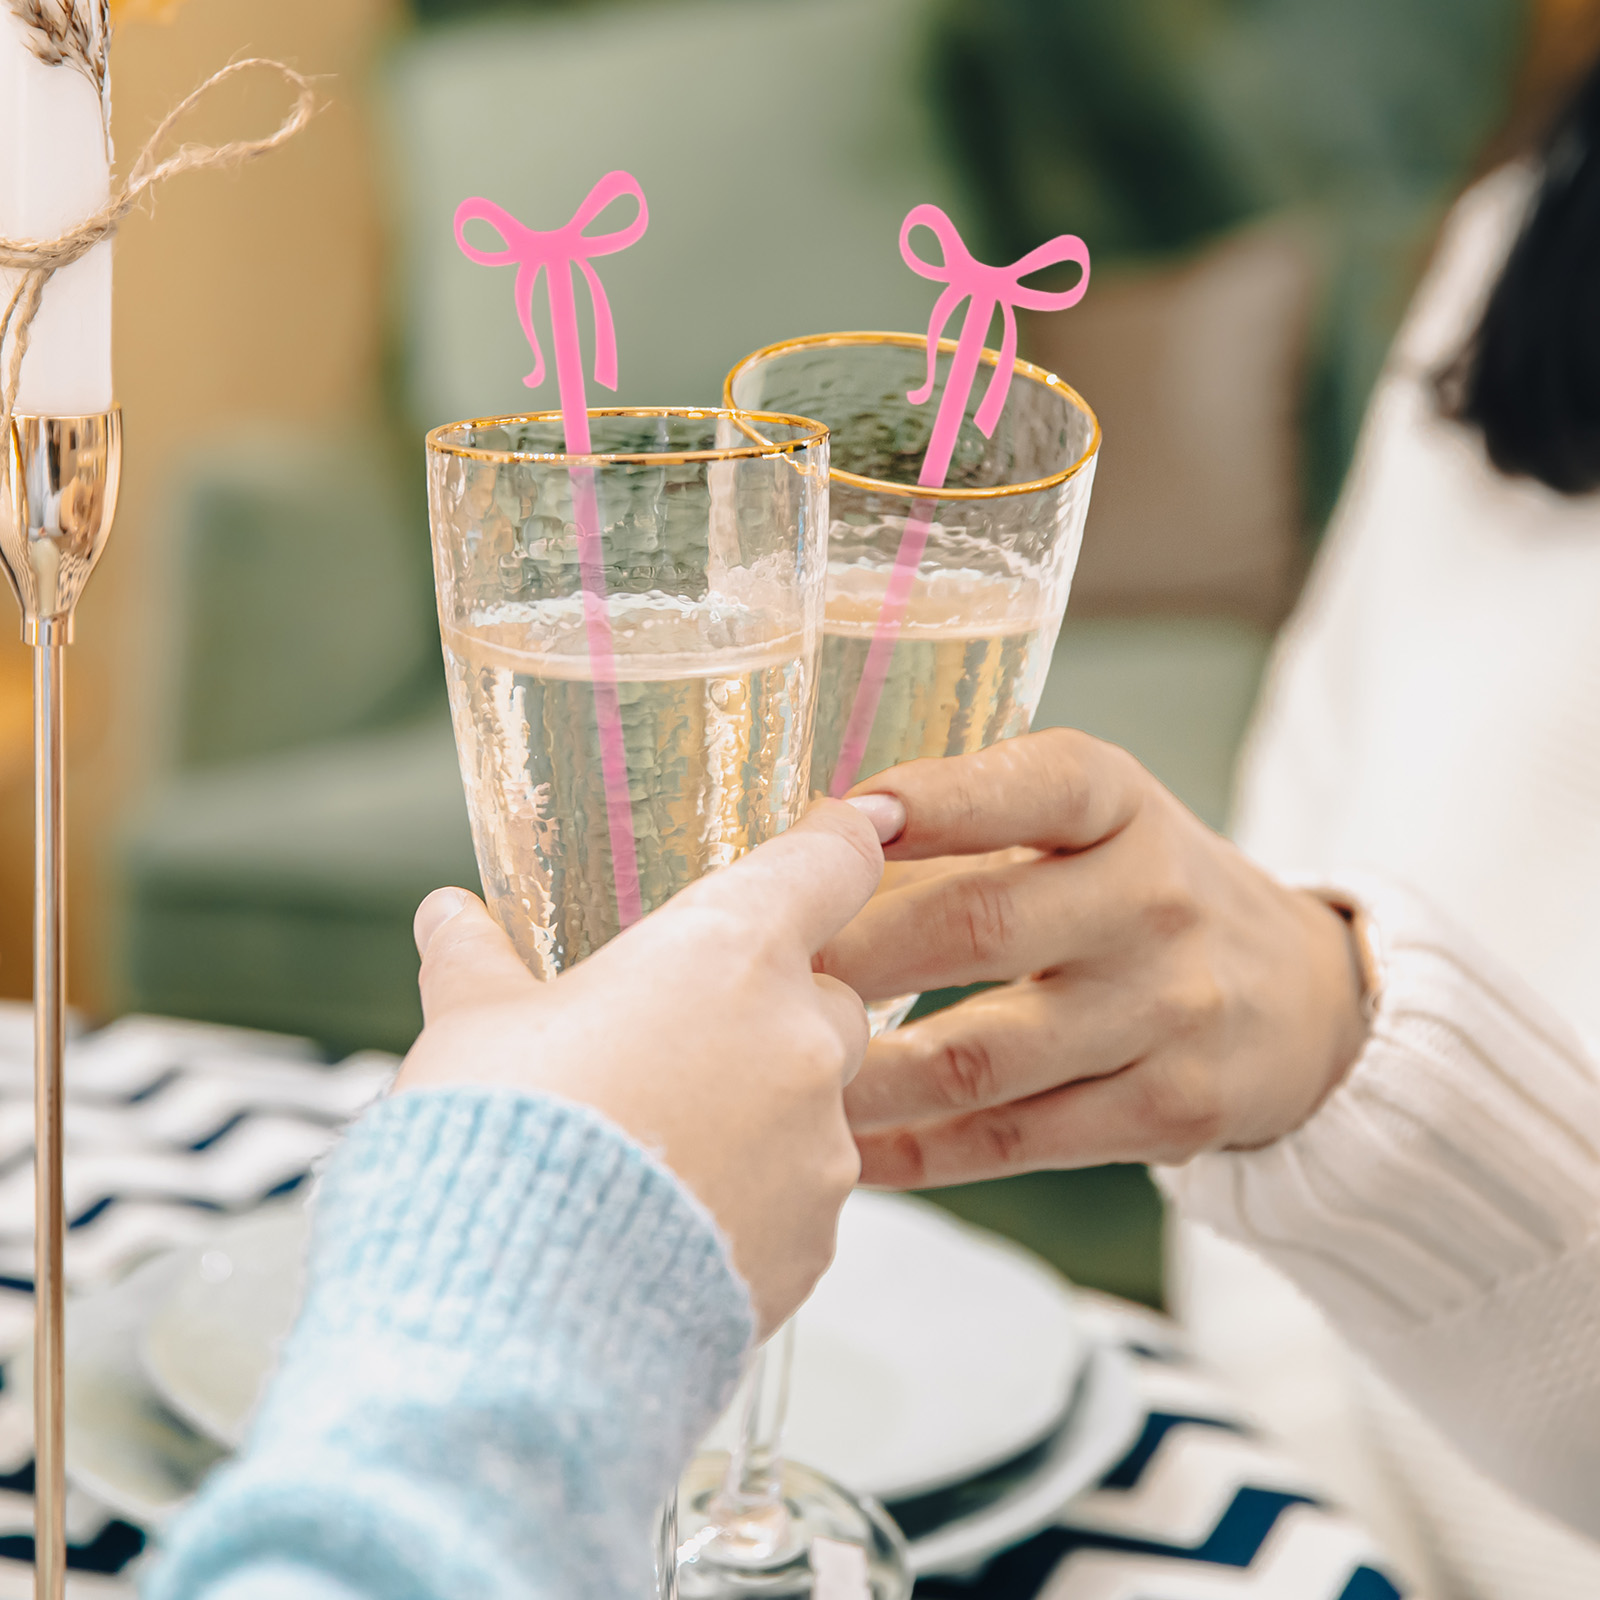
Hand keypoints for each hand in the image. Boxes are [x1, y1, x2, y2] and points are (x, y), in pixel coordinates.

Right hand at [397, 799, 893, 1334]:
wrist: (511, 1318)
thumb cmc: (494, 1138)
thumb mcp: (469, 1027)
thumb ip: (475, 959)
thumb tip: (447, 914)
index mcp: (729, 951)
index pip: (832, 860)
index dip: (838, 840)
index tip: (842, 833)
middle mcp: (799, 1039)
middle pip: (831, 994)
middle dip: (776, 1008)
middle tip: (686, 1037)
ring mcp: (819, 1148)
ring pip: (819, 1104)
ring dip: (763, 1110)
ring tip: (659, 1148)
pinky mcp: (815, 1242)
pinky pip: (803, 1196)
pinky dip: (757, 1196)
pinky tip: (674, 1221)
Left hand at [820, 729, 1369, 1185]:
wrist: (1302, 1001)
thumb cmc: (1145, 891)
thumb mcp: (1091, 823)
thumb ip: (969, 828)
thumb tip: (803, 858)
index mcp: (1121, 803)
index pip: (1028, 785)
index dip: (930, 803)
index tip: (840, 820)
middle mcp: (1154, 898)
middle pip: (977, 926)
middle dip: (852, 955)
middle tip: (755, 979)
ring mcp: (1169, 1012)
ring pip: (982, 1057)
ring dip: (865, 1074)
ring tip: (778, 1079)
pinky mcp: (1172, 1113)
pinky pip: (1016, 1140)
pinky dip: (919, 1150)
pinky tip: (851, 1149)